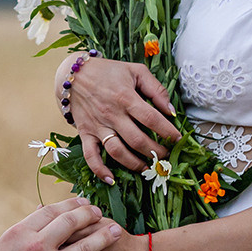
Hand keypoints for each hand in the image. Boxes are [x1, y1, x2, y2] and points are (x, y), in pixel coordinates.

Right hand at [0, 199, 119, 250]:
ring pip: (83, 249)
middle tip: (99, 212)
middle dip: (89, 214)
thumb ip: (22, 232)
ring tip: (115, 232)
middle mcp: (34, 247)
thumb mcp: (0, 250)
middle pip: (70, 222)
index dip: (70, 204)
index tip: (81, 202)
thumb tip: (40, 211)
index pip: (50, 211)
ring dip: (103, 238)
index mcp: (19, 234)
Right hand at [56, 56, 180, 182]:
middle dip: (155, 151)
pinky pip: (91, 156)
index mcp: (126, 98)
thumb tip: (171, 110)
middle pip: (137, 140)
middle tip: (165, 156)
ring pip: (117, 151)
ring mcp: (98, 126)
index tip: (177, 139)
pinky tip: (111, 179)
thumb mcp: (135, 71)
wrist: (74, 74)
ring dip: (134, 164)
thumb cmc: (108, 72)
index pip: (151, 119)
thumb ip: (156, 89)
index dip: (167, 131)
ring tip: (147, 168)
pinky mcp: (85, 133)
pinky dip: (100, 170)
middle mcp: (112, 114)